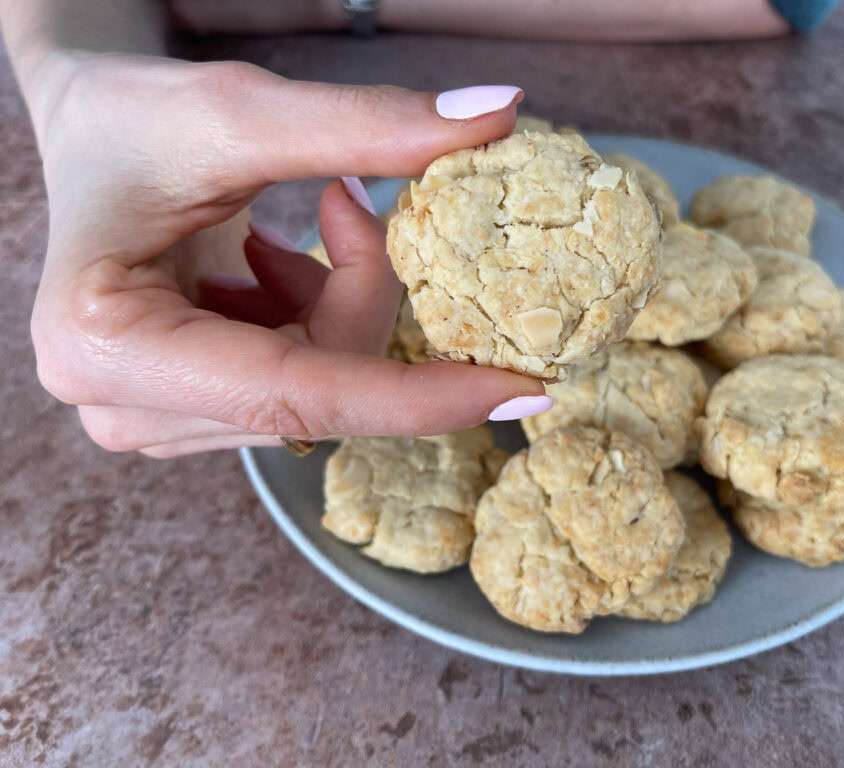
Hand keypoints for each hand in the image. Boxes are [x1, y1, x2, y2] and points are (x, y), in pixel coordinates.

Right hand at [27, 51, 545, 456]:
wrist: (88, 139)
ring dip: (339, 299)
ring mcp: (155, 418)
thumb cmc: (132, 118)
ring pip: (322, 390)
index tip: (526, 388)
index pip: (299, 394)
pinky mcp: (189, 412)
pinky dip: (318, 318)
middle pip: (319, 391)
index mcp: (108, 345)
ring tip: (298, 220)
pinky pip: (303, 384)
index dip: (422, 395)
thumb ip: (367, 125)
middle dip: (362, 295)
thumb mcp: (239, 113)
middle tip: (349, 202)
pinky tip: (276, 263)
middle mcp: (123, 406)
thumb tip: (499, 115)